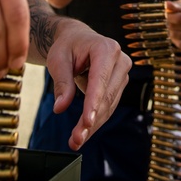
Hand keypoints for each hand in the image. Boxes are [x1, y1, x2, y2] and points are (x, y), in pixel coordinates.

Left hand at [43, 18, 131, 149]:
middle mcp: (120, 60)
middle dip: (91, 120)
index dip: (93, 102)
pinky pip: (108, 106)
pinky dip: (96, 120)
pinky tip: (84, 133)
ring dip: (93, 125)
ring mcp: (122, 73)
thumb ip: (62, 82)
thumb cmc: (67, 46)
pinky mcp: (119, 84)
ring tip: (76, 140)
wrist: (77, 39)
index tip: (86, 122)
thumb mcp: (58, 59)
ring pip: (109, 105)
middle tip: (75, 140)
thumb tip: (60, 107)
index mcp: (106, 48)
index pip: (100, 80)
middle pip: (106, 96)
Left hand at [165, 0, 180, 50]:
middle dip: (169, 24)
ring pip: (177, 37)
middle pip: (176, 28)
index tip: (166, 14)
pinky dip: (176, 40)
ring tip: (174, 26)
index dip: (168, 17)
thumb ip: (177, 5)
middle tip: (169, 20)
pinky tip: (178, 33)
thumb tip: (167, 5)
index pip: (179, 18)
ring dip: (171, 32)